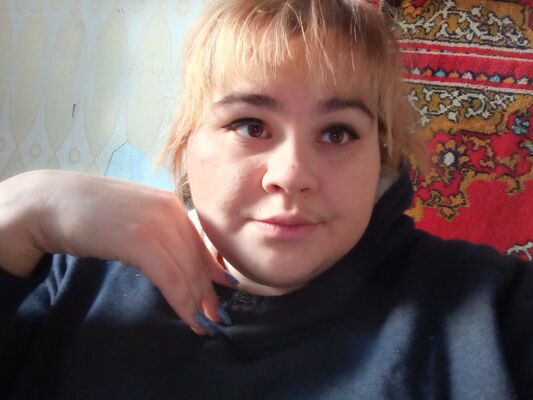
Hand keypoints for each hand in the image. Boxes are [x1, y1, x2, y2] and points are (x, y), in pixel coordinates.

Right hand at [0, 170, 235, 334]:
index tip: (221, 293)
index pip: (199, 243)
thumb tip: (178, 258)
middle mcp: (170, 210)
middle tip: (214, 317)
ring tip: (202, 324)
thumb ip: (159, 232)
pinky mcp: (140, 240)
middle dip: (207, 292)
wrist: (51, 202)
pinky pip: (170, 277)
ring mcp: (156, 223)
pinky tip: (188, 317)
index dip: (211, 272)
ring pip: (186, 271)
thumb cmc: (88, 212)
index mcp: (170, 204)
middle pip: (196, 259)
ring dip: (197, 302)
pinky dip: (181, 301)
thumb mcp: (134, 218)